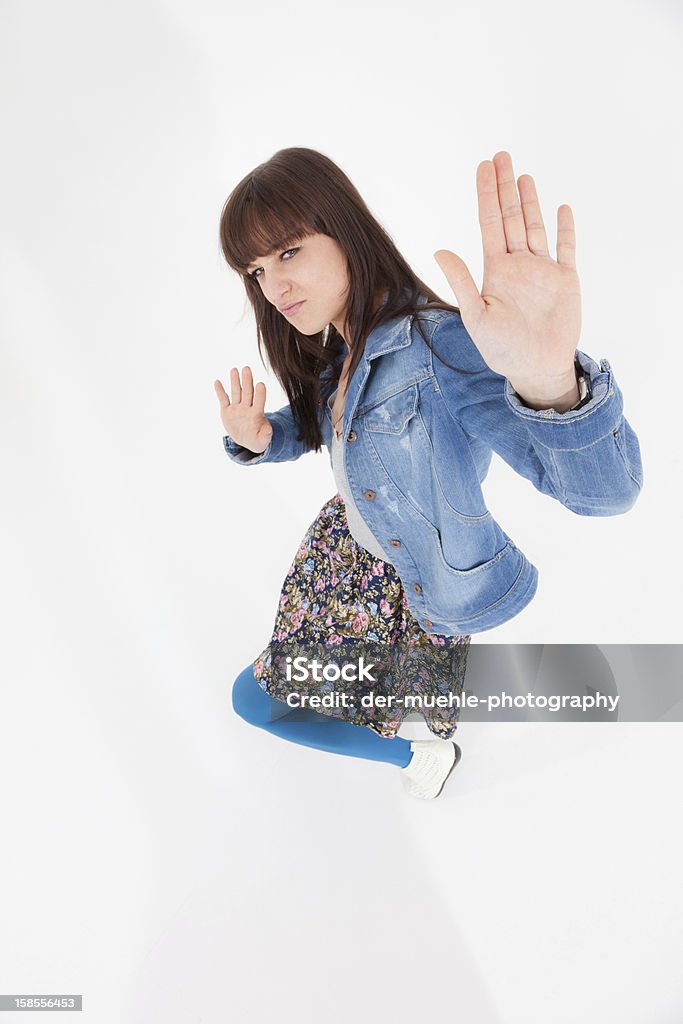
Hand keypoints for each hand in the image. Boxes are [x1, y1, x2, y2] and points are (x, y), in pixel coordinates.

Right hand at [214, 366, 272, 452]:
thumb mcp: (262, 441)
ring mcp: (237, 408)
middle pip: (247, 392)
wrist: (246, 440)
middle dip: (247, 381)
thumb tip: (269, 431)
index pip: (259, 401)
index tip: (260, 384)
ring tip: (234, 370)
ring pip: (236, 392)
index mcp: (257, 414)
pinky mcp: (227, 411)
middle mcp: (247, 408)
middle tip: (247, 369)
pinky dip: (220, 391)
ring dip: (235, 381)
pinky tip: (217, 382)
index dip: (260, 394)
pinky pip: (223, 399)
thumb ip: (265, 435)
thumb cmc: (257, 439)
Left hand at [434, 151, 580, 401]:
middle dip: (506, 187)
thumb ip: (461, 282)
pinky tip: (561, 208)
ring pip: (535, 227)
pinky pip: (566, 248)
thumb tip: (439, 251)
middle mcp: (518, 264)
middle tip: (501, 156)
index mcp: (495, 270)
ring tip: (523, 175)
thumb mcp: (476, 316)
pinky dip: (565, 229)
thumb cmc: (502, 349)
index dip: (486, 195)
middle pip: (511, 217)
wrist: (536, 368)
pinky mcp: (565, 280)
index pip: (489, 223)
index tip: (483, 167)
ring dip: (530, 201)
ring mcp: (542, 270)